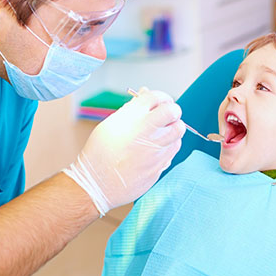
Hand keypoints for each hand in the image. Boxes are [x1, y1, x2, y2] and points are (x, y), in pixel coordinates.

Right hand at [63, 87, 184, 215]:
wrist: (96, 184)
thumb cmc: (100, 153)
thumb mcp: (110, 124)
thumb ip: (132, 108)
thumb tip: (145, 92)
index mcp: (131, 117)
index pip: (156, 97)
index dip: (161, 97)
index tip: (160, 102)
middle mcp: (145, 130)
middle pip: (173, 111)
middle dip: (172, 110)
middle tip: (166, 115)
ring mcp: (155, 149)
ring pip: (178, 130)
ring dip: (173, 128)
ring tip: (162, 132)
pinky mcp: (160, 165)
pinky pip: (174, 148)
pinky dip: (170, 144)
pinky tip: (158, 147)